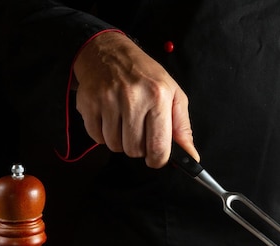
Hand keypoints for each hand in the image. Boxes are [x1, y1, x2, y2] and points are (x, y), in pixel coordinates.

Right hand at [72, 31, 198, 167]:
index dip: (158, 160)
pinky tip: (110, 119)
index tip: (157, 158)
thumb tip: (191, 156)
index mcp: (158, 97)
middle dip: (139, 148)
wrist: (108, 52)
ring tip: (124, 122)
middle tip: (140, 131)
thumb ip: (182, 128)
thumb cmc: (145, 75)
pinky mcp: (88, 103)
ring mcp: (107, 100)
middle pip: (134, 150)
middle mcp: (132, 98)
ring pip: (115, 146)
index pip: (158, 146)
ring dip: (121, 141)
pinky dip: (103, 135)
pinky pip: (96, 138)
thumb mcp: (173, 94)